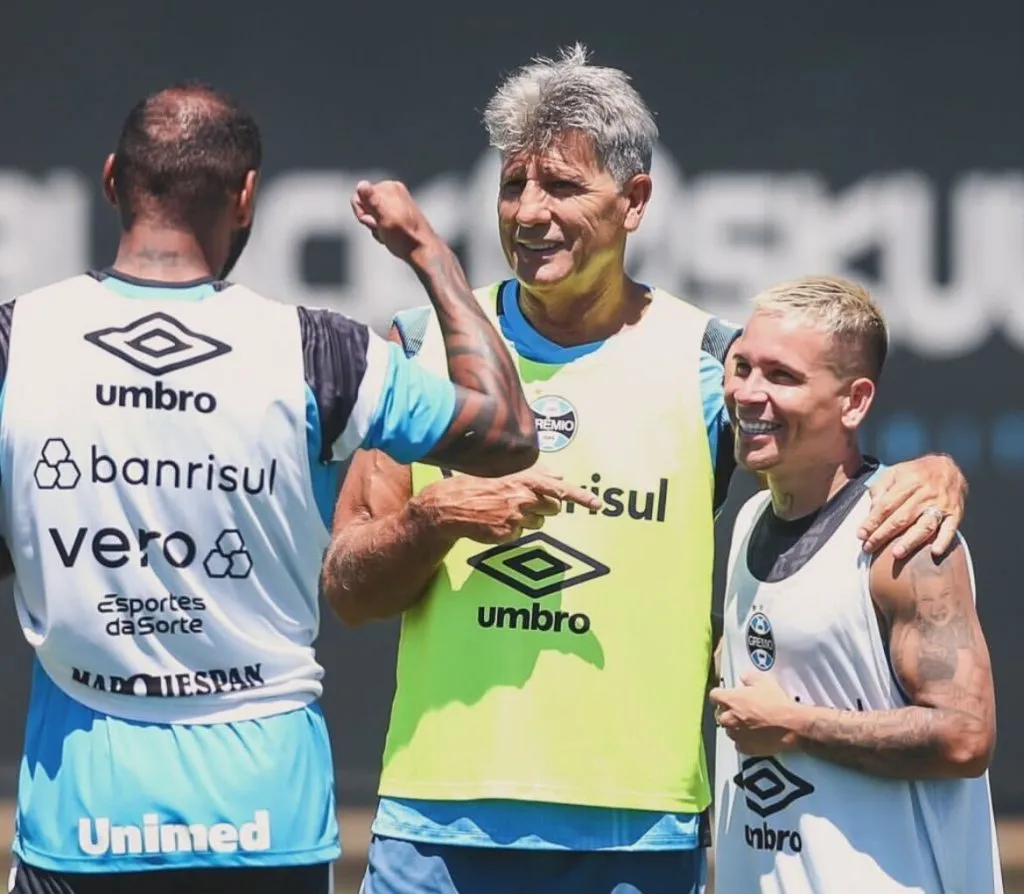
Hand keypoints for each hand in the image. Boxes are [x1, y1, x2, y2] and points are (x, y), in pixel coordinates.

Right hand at [350, 180, 438, 261]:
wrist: (422, 250)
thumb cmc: (404, 236)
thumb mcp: (385, 218)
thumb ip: (372, 200)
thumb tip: (362, 185)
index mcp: (389, 186)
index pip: (358, 197)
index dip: (363, 214)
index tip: (376, 223)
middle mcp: (392, 191)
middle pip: (363, 206)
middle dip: (370, 221)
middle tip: (384, 229)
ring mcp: (394, 203)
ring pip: (370, 215)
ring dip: (376, 228)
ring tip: (388, 233)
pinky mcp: (397, 214)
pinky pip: (379, 221)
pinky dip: (382, 230)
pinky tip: (390, 235)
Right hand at [416, 467, 602, 544]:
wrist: (450, 506)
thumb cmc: (478, 485)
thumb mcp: (505, 472)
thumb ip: (535, 473)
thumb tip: (559, 475)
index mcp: (524, 479)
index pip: (560, 489)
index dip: (581, 497)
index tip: (598, 505)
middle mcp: (523, 497)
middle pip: (553, 509)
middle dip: (544, 508)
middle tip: (523, 503)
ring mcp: (516, 517)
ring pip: (538, 523)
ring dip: (528, 519)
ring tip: (505, 511)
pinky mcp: (508, 534)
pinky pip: (521, 535)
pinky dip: (512, 530)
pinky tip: (496, 522)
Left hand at [709, 673, 798, 756]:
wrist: (790, 725)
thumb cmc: (777, 703)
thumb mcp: (764, 681)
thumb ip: (749, 677)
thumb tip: (744, 677)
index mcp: (730, 700)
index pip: (714, 695)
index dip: (721, 694)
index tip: (727, 695)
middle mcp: (728, 718)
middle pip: (719, 714)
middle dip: (727, 711)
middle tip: (740, 710)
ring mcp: (735, 734)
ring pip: (728, 730)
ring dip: (735, 727)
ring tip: (748, 724)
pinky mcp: (745, 748)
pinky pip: (738, 744)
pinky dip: (743, 740)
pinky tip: (753, 736)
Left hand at [858, 455, 966, 558]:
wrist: (949, 467)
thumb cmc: (916, 473)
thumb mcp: (894, 472)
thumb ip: (880, 489)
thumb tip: (871, 511)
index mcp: (908, 482)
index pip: (886, 505)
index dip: (872, 521)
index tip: (861, 535)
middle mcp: (925, 494)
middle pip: (902, 518)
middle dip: (883, 535)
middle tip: (869, 547)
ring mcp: (941, 505)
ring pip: (925, 525)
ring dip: (910, 541)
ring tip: (897, 553)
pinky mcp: (955, 514)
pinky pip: (951, 529)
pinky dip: (943, 540)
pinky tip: (935, 552)